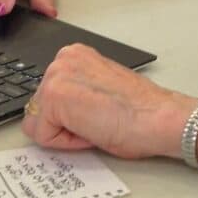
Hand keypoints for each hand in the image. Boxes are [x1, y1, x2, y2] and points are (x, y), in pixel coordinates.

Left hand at [22, 43, 194, 159]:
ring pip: (38, 123)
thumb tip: (63, 109)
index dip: (72, 116)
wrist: (158, 117)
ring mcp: (56, 75)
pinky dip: (65, 142)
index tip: (97, 112)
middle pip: (39, 109)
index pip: (49, 98)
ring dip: (65, 132)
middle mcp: (62, 59)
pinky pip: (42, 135)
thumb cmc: (140, 110)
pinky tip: (92, 129)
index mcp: (74, 55)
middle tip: (98, 120)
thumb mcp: (100, 87)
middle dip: (64, 123)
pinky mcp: (54, 96)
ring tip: (96, 123)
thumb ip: (77, 89)